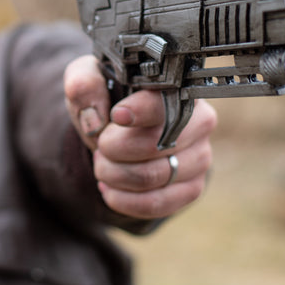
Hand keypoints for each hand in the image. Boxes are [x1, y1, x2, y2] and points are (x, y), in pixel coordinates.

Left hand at [64, 55, 217, 219]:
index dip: (141, 111)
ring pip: (152, 177)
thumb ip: (84, 85)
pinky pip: (158, 204)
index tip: (116, 115)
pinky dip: (124, 200)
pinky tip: (109, 188)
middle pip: (155, 144)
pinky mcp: (192, 188)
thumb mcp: (90, 80)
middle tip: (100, 145)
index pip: (167, 103)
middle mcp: (199, 122)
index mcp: (177, 88)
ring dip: (114, 175)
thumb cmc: (109, 98)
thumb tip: (95, 119)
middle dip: (113, 149)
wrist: (121, 130)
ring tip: (102, 164)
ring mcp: (200, 157)